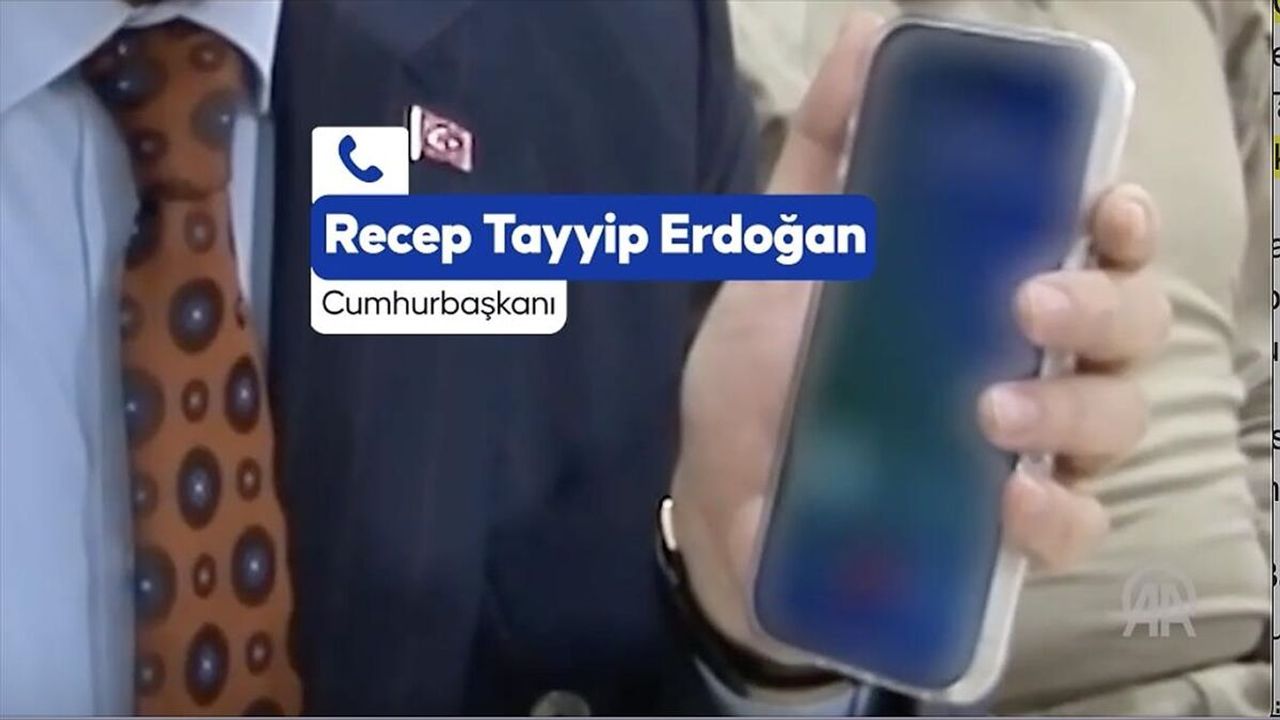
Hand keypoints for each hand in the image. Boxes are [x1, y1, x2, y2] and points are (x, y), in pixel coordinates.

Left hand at [669, 13, 1170, 660]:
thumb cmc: (763, 373)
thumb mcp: (782, 256)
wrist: (714, 498)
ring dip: (1071, 408)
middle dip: (1101, 306)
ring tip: (988, 410)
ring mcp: (1023, 453)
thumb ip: (824, 154)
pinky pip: (1074, 529)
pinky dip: (1054, 515)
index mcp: (989, 290)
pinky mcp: (999, 540)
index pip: (1099, 245)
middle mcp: (1028, 364)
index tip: (1101, 205)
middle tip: (1026, 305)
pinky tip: (1006, 497)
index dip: (1122, 220)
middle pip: (1132, 325)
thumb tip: (866, 32)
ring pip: (1118, 422)